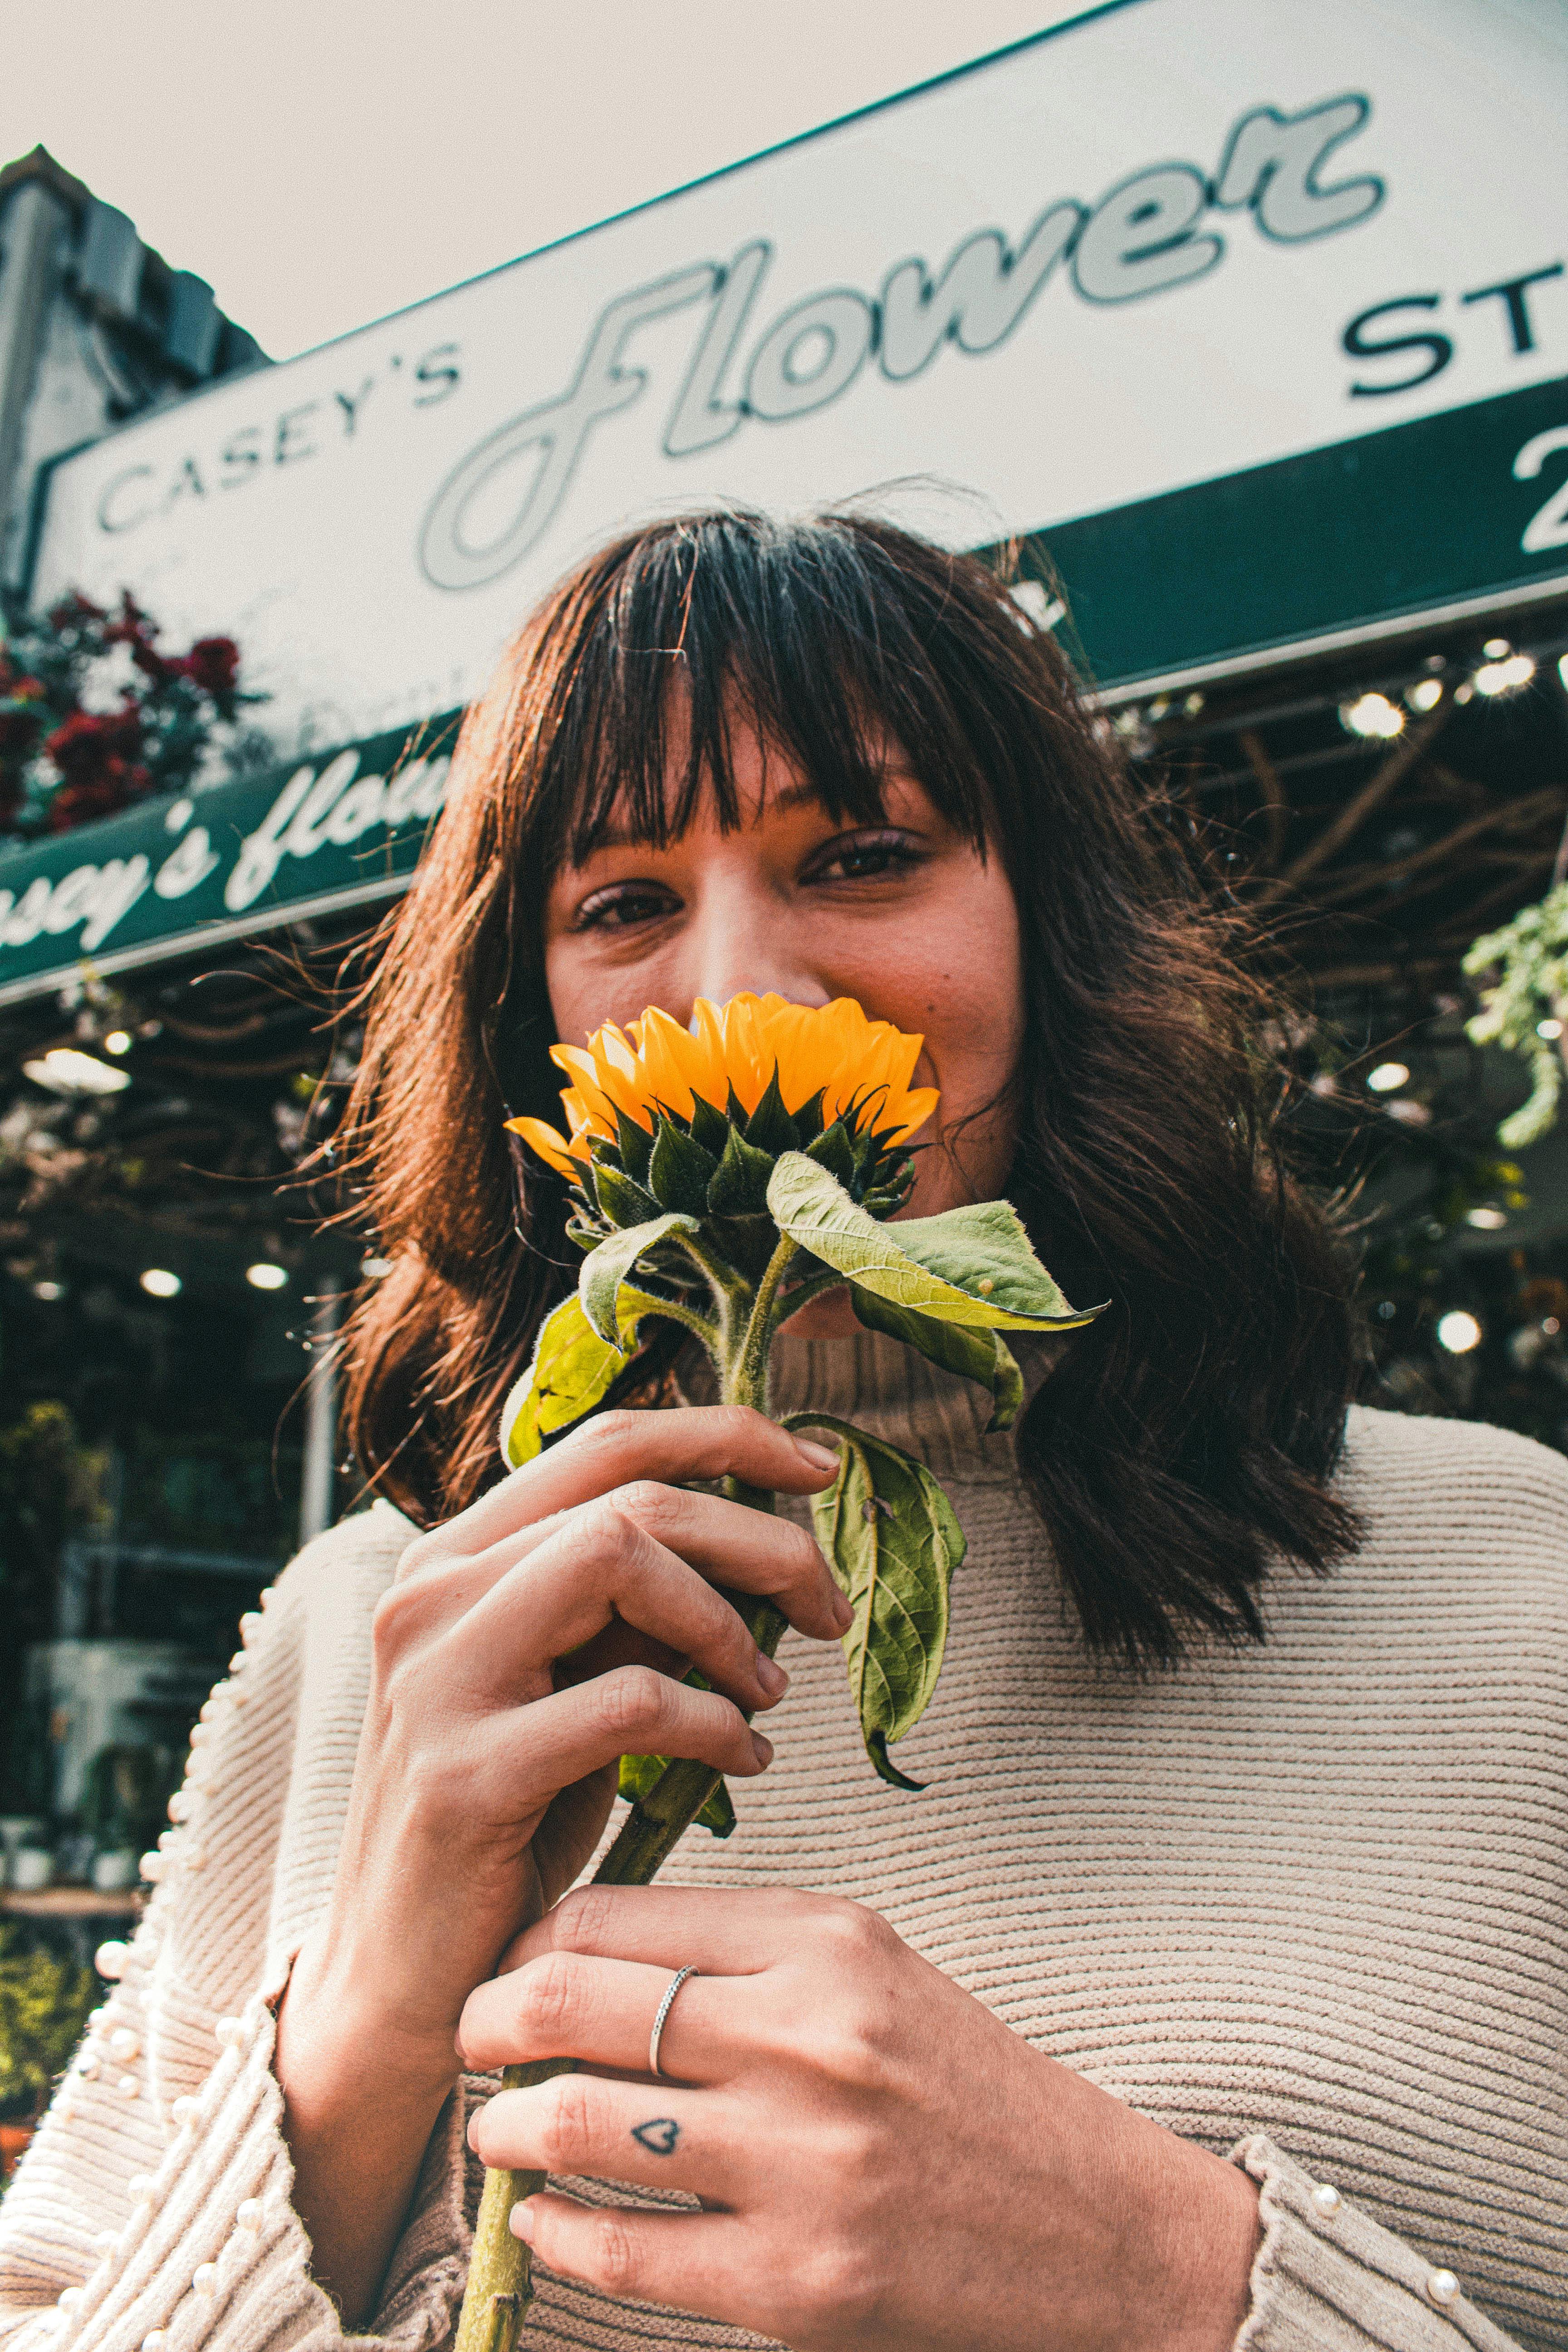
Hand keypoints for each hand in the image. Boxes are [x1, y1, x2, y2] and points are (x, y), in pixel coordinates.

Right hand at [274, 1406, 846, 2323]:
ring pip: (620, 1558)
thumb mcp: (568, 1685)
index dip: (725, 1436)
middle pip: (633, 1497)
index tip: (820, 1468)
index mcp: (455, 1558)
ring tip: (773, 1688)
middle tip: (829, 1606)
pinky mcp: (466, 1772)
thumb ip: (632, 1609)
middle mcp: (430, 1594)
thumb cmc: (508, 1821)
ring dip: (729, 1621)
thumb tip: (755, 1548)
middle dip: (760, 1540)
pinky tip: (744, 1757)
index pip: (608, 1441)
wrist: (403, 1978)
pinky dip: (713, 1721)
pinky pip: (629, 1700)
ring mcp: (438, 1678)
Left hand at [461, 1886, 1260, 2351]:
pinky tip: (543, 2216)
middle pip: (574, 2004)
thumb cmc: (965, 2088)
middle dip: (486, 2021)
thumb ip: (740, 1950)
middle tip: (469, 2040)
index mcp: (825, 1944)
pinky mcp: (798, 2281)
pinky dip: (555, 2230)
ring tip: (494, 2129)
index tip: (510, 1967)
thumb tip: (581, 1952)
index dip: (532, 1941)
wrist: (1097, 2224)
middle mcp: (809, 2040)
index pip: (614, 1916)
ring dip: (503, 2128)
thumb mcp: (869, 1970)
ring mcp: (802, 2166)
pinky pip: (622, 2249)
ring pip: (577, 2125)